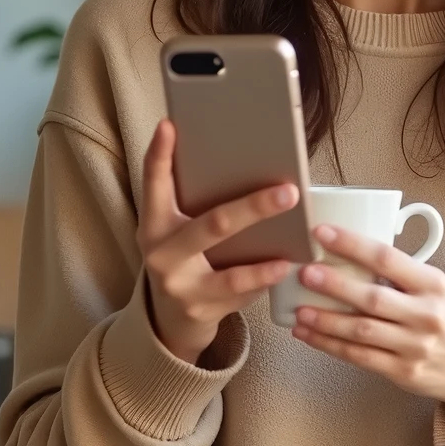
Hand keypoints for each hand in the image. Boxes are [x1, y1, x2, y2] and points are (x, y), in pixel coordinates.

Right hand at [138, 119, 296, 365]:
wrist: (170, 320)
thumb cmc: (184, 260)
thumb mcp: (178, 232)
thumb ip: (197, 207)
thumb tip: (252, 168)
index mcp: (154, 224)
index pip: (153, 183)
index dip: (160, 155)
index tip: (169, 125)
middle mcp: (161, 254)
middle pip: (212, 225)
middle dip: (254, 208)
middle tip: (289, 191)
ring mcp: (180, 286)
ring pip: (231, 274)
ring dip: (264, 265)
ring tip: (290, 255)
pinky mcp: (200, 311)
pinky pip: (240, 296)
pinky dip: (263, 284)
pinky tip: (282, 273)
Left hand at [291, 224, 444, 442]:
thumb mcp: (435, 289)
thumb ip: (401, 275)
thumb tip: (347, 254)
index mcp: (432, 284)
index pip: (387, 258)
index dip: (352, 244)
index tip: (322, 232)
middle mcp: (425, 314)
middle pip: (372, 298)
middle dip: (334, 286)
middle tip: (305, 273)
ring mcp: (414, 346)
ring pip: (361, 331)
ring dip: (325, 320)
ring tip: (299, 310)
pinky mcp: (403, 372)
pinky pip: (359, 357)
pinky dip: (329, 345)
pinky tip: (308, 335)